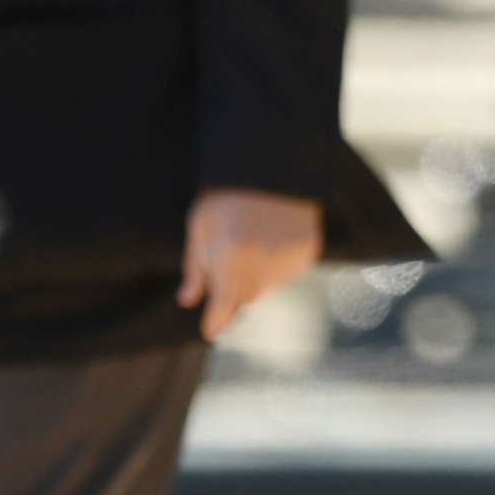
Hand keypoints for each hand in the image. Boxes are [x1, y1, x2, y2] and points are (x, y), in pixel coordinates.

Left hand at [179, 188, 323, 338]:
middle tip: (229, 258)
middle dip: (234, 289)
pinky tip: (271, 238)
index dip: (215, 320)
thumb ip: (195, 267)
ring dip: (255, 277)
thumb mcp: (200, 224)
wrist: (272, 163)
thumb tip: (187, 301)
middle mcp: (263, 260)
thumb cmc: (227, 194)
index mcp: (232, 253)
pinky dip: (277, 266)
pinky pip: (287, 274)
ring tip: (251, 241)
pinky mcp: (308, 251)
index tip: (209, 330)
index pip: (223, 304)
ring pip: (267, 287)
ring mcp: (289, 256)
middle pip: (246, 298)